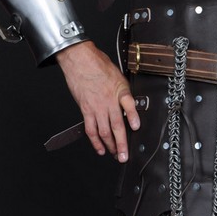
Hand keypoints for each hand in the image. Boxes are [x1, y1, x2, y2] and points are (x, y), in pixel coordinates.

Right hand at [55, 41, 139, 160]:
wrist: (80, 60)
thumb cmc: (98, 65)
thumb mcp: (119, 76)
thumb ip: (125, 92)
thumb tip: (131, 105)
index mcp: (119, 91)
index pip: (128, 105)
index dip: (133, 116)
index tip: (136, 127)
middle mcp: (108, 101)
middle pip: (116, 126)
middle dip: (121, 144)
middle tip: (124, 156)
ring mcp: (96, 107)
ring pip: (104, 131)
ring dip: (110, 145)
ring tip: (115, 155)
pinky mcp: (86, 109)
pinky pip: (90, 129)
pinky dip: (95, 141)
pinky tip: (100, 148)